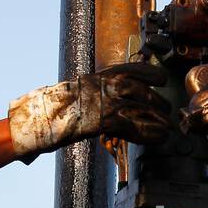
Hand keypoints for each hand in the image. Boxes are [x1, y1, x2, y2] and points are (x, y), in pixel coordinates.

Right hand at [7, 62, 170, 159]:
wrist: (38, 117)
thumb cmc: (52, 110)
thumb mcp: (76, 95)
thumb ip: (91, 95)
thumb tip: (95, 102)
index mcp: (98, 77)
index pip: (130, 68)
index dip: (148, 73)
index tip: (160, 78)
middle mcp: (104, 86)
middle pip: (140, 89)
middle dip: (156, 100)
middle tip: (167, 110)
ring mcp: (104, 102)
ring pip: (141, 107)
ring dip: (157, 118)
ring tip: (168, 127)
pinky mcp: (105, 120)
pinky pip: (134, 127)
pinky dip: (149, 134)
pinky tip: (160, 139)